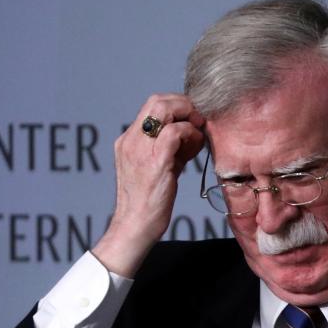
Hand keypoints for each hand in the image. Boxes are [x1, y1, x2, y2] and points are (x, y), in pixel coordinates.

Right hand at [92, 94, 205, 276]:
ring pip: (164, 109)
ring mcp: (140, 149)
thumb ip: (171, 149)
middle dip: (183, 104)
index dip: (176, 106)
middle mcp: (131, 140)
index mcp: (128, 140)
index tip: (192, 119)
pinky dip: (189, 134)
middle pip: (157, 100)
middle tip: (198, 120)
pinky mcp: (155, 161)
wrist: (135, 226)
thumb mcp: (159, 168)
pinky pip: (174, 132)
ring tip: (198, 134)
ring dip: (187, 116)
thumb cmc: (149, 203)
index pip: (152, 106)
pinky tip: (195, 148)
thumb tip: (192, 134)